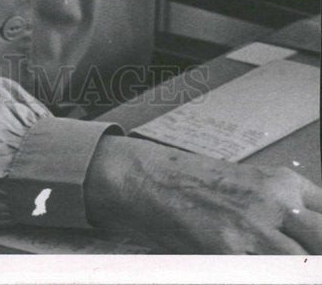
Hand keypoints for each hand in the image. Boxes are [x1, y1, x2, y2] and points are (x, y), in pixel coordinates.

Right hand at [84, 135, 321, 253]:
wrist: (146, 178)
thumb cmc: (189, 182)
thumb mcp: (247, 186)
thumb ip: (282, 209)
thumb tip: (305, 239)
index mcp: (282, 183)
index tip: (314, 250)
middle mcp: (275, 200)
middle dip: (314, 259)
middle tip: (302, 264)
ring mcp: (254, 227)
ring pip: (301, 263)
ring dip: (292, 266)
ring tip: (268, 261)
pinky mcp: (229, 251)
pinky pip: (266, 272)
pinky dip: (264, 270)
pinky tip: (242, 262)